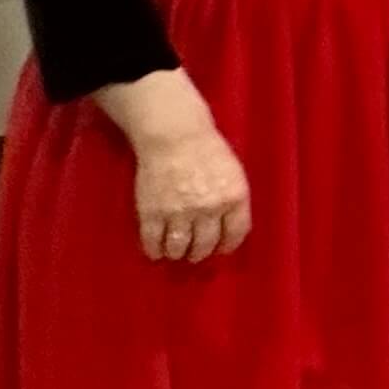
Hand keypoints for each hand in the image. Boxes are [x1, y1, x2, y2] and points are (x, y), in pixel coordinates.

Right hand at [109, 72, 250, 264]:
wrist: (173, 135)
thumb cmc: (207, 149)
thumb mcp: (233, 173)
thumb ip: (233, 200)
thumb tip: (229, 226)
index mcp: (234, 198)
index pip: (235, 234)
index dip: (227, 245)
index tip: (220, 248)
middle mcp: (209, 210)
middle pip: (205, 244)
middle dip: (200, 253)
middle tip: (194, 253)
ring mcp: (179, 213)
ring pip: (179, 247)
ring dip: (178, 253)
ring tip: (175, 251)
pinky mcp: (152, 213)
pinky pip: (153, 241)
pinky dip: (154, 250)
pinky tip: (156, 251)